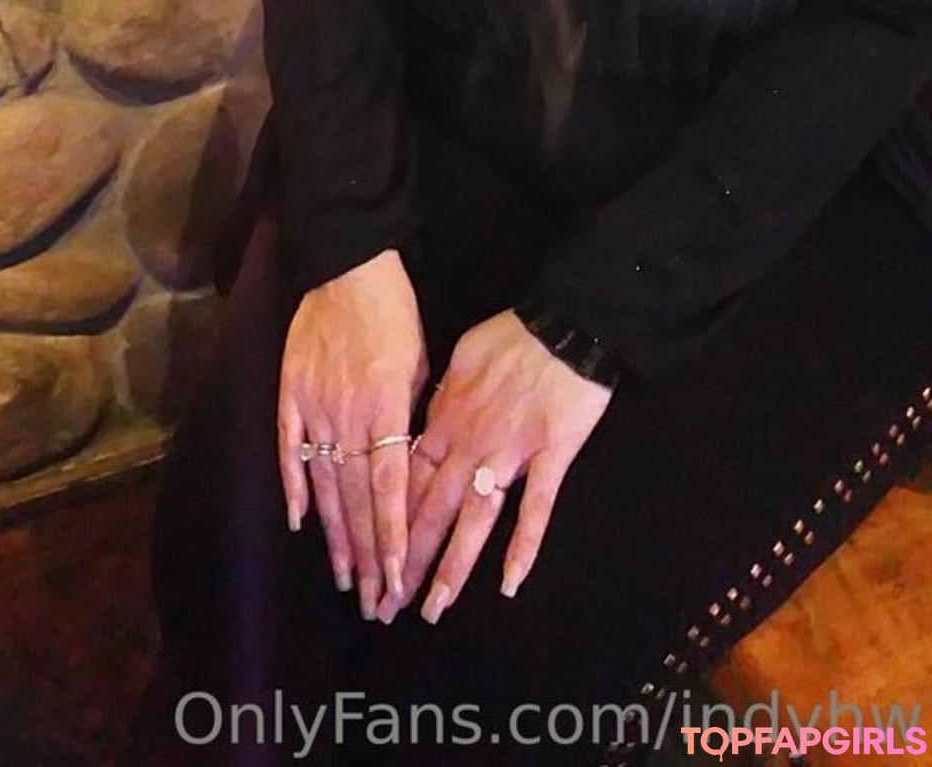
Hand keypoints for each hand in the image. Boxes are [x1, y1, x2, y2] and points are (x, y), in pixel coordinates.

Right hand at [278, 248, 427, 619]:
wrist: (348, 267)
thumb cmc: (394, 314)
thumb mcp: (419, 365)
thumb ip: (410, 419)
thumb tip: (411, 467)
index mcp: (384, 409)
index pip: (389, 489)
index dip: (392, 538)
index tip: (398, 580)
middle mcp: (347, 417)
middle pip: (355, 500)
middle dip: (368, 556)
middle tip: (375, 603)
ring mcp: (313, 407)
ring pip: (323, 486)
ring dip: (335, 537)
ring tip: (344, 580)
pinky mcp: (289, 394)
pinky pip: (289, 449)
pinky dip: (293, 488)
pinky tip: (300, 524)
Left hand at [375, 309, 612, 623]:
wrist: (564, 324)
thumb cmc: (512, 335)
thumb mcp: (461, 357)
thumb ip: (442, 397)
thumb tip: (427, 418)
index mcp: (446, 420)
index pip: (407, 483)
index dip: (386, 524)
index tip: (369, 561)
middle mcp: (471, 444)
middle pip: (432, 511)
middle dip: (407, 561)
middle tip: (386, 607)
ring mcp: (510, 453)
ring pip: (474, 519)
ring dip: (452, 566)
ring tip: (434, 608)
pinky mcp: (551, 457)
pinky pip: (535, 507)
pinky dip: (523, 545)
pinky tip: (509, 583)